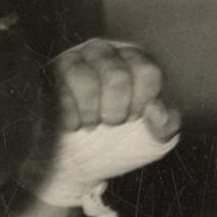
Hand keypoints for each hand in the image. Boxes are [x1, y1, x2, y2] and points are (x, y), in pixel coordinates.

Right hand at [54, 38, 180, 143]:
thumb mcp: (153, 141)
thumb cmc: (120, 145)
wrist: (80, 164)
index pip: (147, 72)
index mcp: (137, 63)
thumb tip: (155, 109)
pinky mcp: (50, 74)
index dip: (141, 102)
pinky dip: (71, 117)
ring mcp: (77, 59)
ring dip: (91, 114)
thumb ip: (166, 124)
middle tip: (111, 124)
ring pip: (84, 78)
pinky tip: (73, 126)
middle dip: (115, 112)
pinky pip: (59, 89)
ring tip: (91, 126)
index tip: (134, 119)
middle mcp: (108, 53)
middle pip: (116, 76)